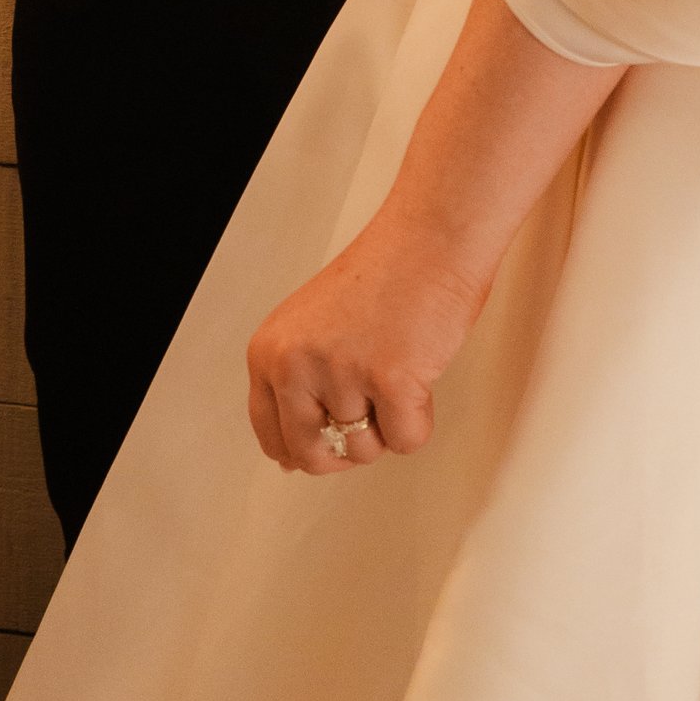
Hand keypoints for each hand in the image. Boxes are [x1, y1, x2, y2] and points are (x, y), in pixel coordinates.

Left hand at [246, 209, 491, 474]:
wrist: (430, 239)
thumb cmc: (383, 277)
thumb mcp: (311, 329)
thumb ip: (295, 387)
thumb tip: (287, 461)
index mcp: (269, 351)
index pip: (270, 434)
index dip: (305, 447)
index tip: (329, 436)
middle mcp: (294, 363)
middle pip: (314, 456)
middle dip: (348, 445)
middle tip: (371, 409)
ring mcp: (340, 373)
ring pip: (364, 450)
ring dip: (387, 424)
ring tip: (395, 370)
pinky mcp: (390, 381)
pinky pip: (406, 441)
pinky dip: (420, 419)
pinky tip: (418, 372)